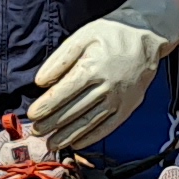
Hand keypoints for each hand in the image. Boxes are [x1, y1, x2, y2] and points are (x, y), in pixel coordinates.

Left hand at [27, 0, 178, 155]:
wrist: (147, 36)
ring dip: (68, 136)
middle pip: (73, 111)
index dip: (46, 106)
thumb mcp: (82, 37)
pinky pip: (108, 127)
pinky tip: (76, 144)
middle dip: (52, 124)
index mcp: (92, 68)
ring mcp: (118, 100)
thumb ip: (60, 59)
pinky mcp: (128, 107)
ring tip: (52, 144)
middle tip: (36, 132)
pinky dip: (91, 137)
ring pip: (89, 123)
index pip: (63, 93)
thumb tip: (40, 82)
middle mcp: (106, 87)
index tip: (32, 115)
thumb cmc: (111, 34)